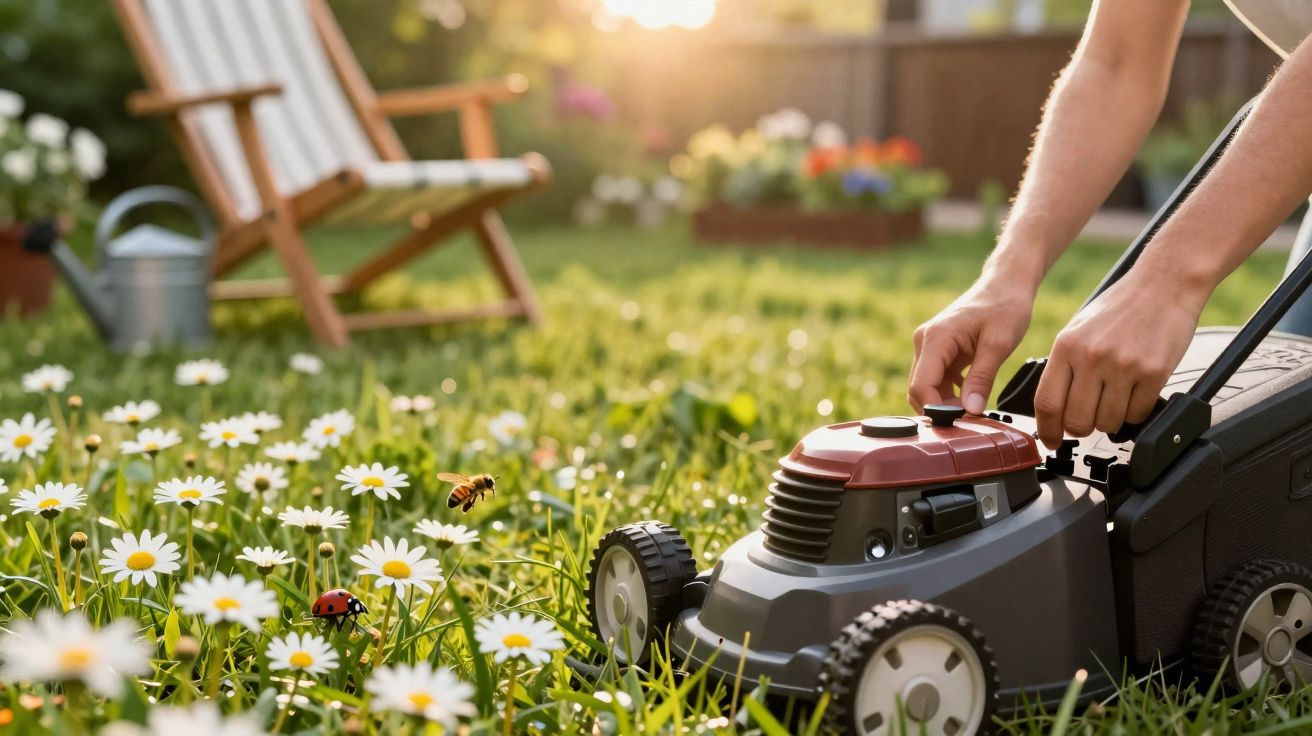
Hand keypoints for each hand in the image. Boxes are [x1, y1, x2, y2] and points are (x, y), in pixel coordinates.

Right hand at [909, 280, 1033, 414]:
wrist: (1006, 284)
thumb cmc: (1004, 306)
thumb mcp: (999, 344)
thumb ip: (982, 378)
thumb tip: (971, 410)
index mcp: (936, 338)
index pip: (921, 385)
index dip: (936, 408)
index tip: (960, 421)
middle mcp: (925, 342)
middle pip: (919, 389)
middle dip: (940, 408)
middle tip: (969, 419)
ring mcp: (930, 346)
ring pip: (927, 387)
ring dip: (945, 402)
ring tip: (973, 409)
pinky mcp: (939, 351)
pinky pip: (937, 380)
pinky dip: (950, 394)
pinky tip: (971, 397)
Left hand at [1033, 272, 1204, 446]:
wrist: (1164, 284)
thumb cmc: (1120, 307)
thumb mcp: (1078, 331)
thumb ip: (1065, 366)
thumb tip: (1055, 408)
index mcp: (1066, 346)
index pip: (1047, 402)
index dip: (1047, 430)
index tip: (1051, 441)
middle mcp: (1092, 357)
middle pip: (1077, 420)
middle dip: (1080, 430)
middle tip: (1087, 423)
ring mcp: (1123, 366)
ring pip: (1108, 422)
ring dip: (1110, 422)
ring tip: (1114, 402)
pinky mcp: (1154, 372)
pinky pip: (1138, 413)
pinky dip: (1135, 413)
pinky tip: (1135, 396)